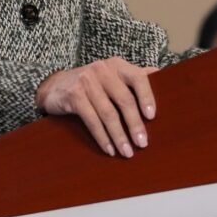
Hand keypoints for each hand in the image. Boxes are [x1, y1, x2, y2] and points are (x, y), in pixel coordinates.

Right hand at [35, 57, 157, 157]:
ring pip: (108, 113)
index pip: (138, 78)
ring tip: (127, 152)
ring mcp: (86, 82)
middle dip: (135, 124)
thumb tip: (162, 74)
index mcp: (116, 65)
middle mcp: (102, 70)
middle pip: (124, 99)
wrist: (54, 85)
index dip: (147, 97)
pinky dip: (102, 137)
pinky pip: (92, 120)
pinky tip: (109, 149)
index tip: (152, 117)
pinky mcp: (74, 96)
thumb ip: (133, 76)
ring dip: (119, 136)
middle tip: (143, 143)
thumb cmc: (90, 84)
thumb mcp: (111, 75)